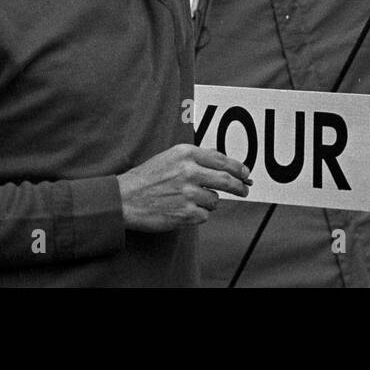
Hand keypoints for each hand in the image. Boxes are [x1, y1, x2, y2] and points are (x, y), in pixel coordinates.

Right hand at [116, 144, 251, 232]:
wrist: (123, 200)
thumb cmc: (147, 178)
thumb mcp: (170, 157)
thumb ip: (197, 157)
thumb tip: (226, 163)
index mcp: (186, 153)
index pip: (222, 160)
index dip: (238, 168)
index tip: (246, 174)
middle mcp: (188, 171)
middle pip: (227, 180)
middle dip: (240, 187)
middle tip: (245, 190)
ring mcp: (187, 193)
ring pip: (215, 200)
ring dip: (208, 202)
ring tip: (188, 200)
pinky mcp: (185, 213)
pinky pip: (204, 215)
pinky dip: (197, 215)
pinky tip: (182, 210)